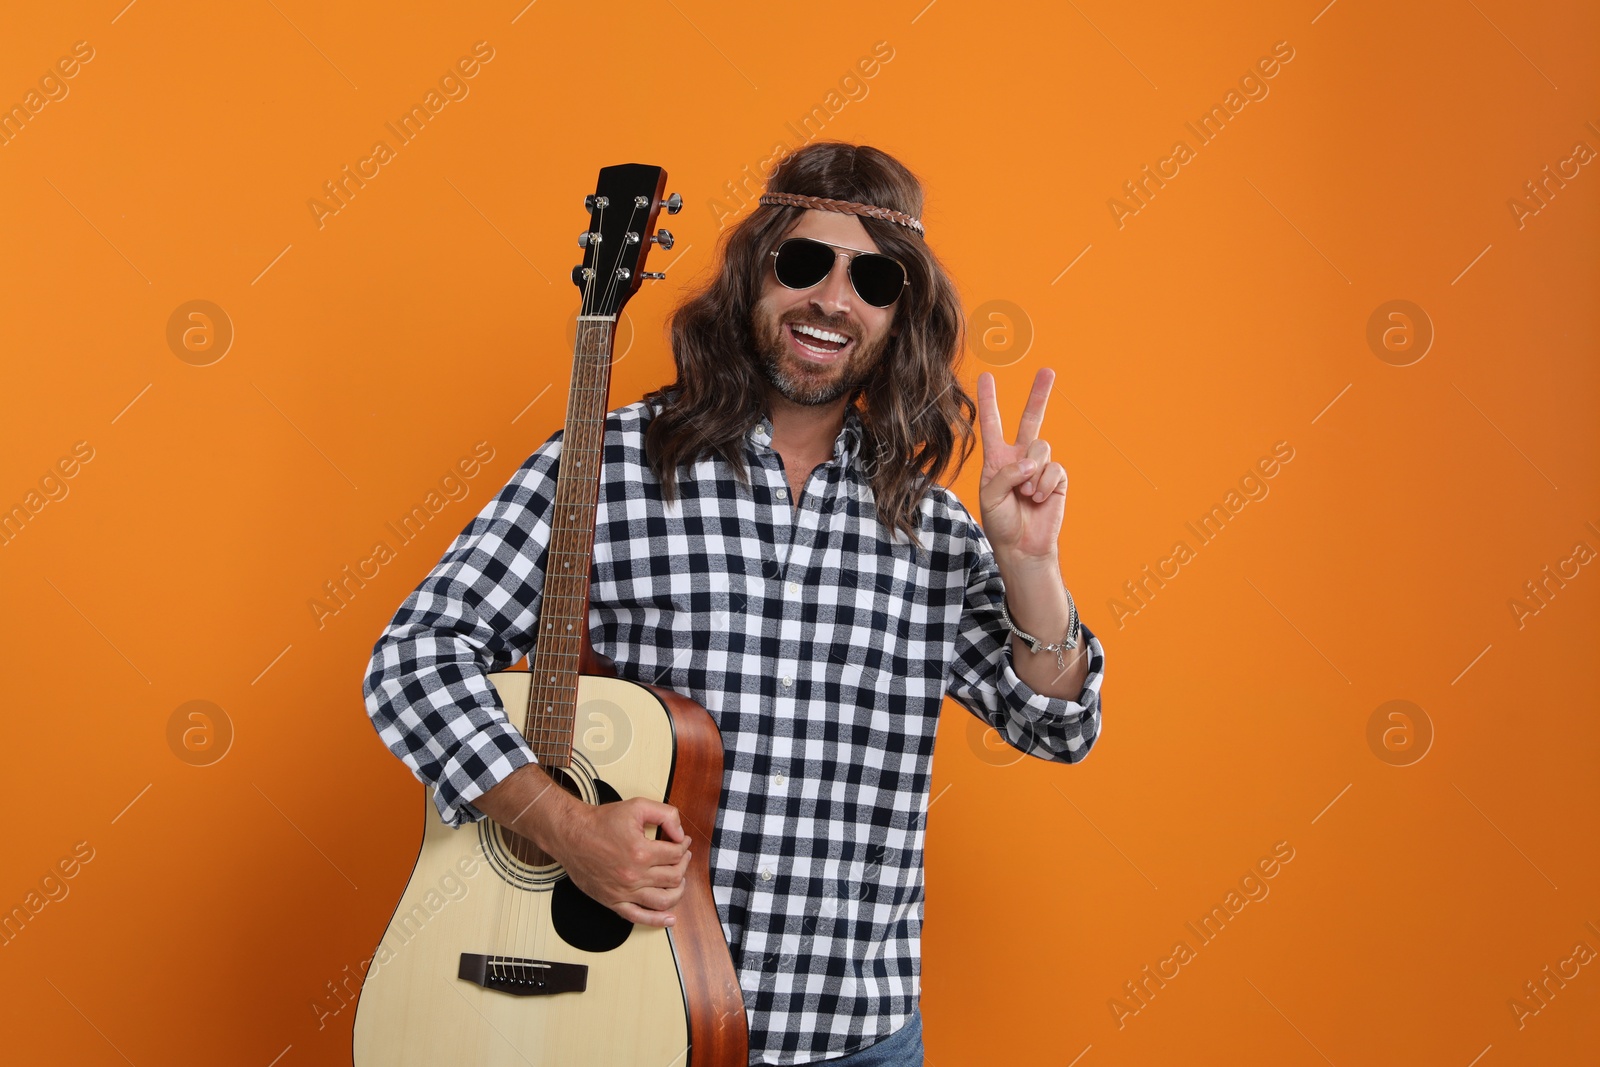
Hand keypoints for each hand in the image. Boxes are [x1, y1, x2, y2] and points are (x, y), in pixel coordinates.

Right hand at [551, 797, 691, 927]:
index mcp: (641, 852)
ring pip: (664, 900)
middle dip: (683, 864)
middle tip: (682, 856)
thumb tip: (680, 833)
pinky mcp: (613, 901)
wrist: (572, 835)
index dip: (684, 846)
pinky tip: (669, 918)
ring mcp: (624, 892)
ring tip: (680, 880)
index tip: (683, 842)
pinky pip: (639, 917)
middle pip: (674, 877)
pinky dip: (657, 920)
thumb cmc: (600, 822)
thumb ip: (666, 815)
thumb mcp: (637, 806)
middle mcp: (634, 875)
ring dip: (678, 891)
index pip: (676, 854)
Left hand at [976, 368, 1066, 561]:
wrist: (1022, 547)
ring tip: (1026, 495)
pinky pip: (1054, 468)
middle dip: (1040, 395)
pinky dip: (1044, 484)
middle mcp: (1020, 458)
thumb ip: (1005, 474)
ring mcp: (1040, 467)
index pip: (992, 425)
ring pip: (1041, 447)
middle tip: (1048, 371)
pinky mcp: (1057, 479)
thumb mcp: (990, 497)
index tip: (986, 376)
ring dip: (1032, 473)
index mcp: (997, 459)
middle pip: (1031, 419)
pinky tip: (1039, 499)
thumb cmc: (1001, 523)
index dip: (989, 401)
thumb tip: (1030, 461)